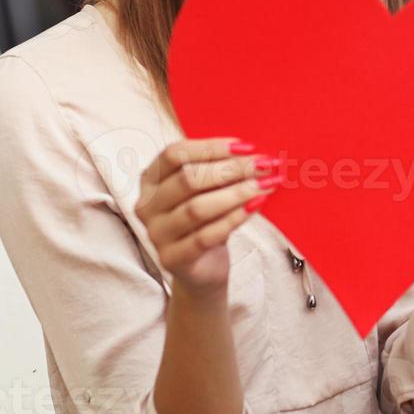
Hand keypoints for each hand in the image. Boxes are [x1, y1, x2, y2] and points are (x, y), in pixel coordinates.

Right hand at [135, 139, 276, 294]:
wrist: (203, 266)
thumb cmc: (207, 219)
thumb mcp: (210, 191)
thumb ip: (223, 172)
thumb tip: (258, 157)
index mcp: (150, 180)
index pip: (174, 154)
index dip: (211, 147)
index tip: (247, 146)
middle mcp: (147, 206)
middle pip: (187, 179)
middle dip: (231, 169)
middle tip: (264, 165)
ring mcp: (156, 234)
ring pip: (197, 208)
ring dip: (237, 193)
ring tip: (266, 185)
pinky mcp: (172, 259)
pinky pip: (205, 236)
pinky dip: (234, 219)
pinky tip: (256, 206)